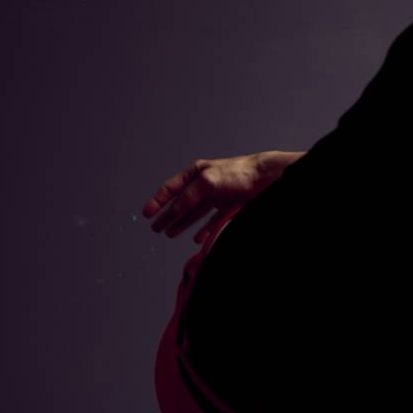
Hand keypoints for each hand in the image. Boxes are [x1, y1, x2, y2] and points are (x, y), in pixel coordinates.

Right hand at [141, 151, 300, 243]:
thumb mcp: (207, 182)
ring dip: (182, 224)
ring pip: (195, 214)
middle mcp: (204, 184)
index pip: (171, 189)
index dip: (157, 201)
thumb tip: (175, 210)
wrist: (266, 178)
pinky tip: (197, 238)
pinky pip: (212, 221)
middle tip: (155, 228)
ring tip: (170, 234)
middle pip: (181, 203)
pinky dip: (204, 230)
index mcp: (196, 173)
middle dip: (167, 216)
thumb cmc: (238, 173)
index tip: (146, 214)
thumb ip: (189, 196)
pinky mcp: (230, 207)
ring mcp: (217, 196)